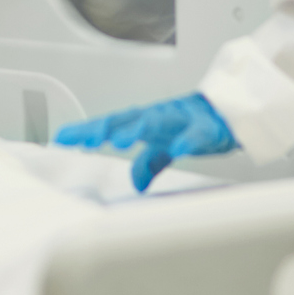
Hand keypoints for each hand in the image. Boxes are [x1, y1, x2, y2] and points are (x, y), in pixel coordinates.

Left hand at [55, 93, 236, 190]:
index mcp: (145, 120)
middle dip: (103, 128)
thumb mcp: (166, 147)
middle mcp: (158, 116)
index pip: (110, 124)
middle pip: (125, 119)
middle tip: (83, 139)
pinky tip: (177, 149)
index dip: (86, 130)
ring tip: (119, 140)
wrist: (231, 111)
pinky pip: (195, 135)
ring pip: (156, 121)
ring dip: (136, 130)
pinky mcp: (205, 128)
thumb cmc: (194, 124)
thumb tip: (135, 183)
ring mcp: (181, 120)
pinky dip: (186, 141)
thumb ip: (148, 163)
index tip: (62, 138)